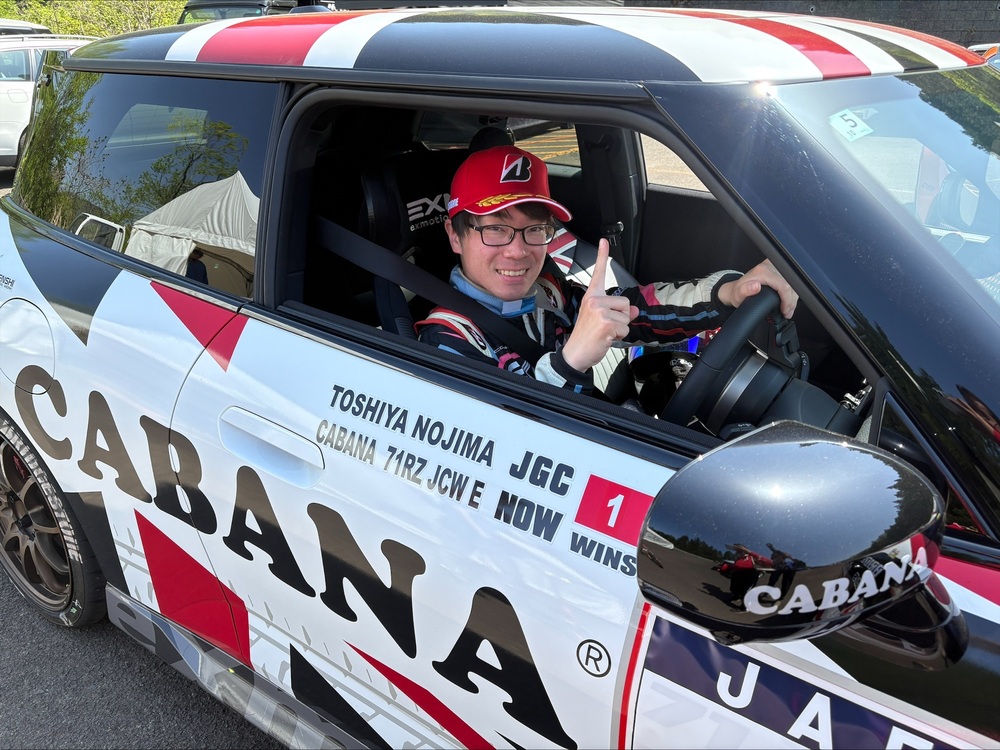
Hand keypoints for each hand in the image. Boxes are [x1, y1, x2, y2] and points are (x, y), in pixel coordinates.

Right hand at [560, 238, 638, 371]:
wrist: (575, 354)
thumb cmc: (586, 338)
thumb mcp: (601, 321)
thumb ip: (618, 312)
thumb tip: (635, 311)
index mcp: (591, 297)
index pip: (598, 274)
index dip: (602, 256)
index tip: (604, 241)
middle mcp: (594, 300)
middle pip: (625, 303)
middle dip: (621, 317)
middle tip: (605, 327)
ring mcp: (600, 310)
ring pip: (627, 316)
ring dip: (621, 327)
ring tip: (605, 332)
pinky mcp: (606, 322)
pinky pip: (626, 327)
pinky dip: (620, 336)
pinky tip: (607, 338)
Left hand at [718, 259, 797, 318]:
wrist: (736, 289)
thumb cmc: (738, 293)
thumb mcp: (738, 295)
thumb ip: (745, 291)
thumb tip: (756, 286)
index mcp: (762, 271)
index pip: (784, 285)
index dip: (787, 300)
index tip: (785, 310)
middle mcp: (770, 266)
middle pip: (791, 284)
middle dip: (791, 301)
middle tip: (787, 312)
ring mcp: (775, 267)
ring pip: (793, 283)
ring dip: (792, 298)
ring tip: (787, 309)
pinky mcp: (778, 270)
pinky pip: (791, 282)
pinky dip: (791, 293)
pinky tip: (787, 302)